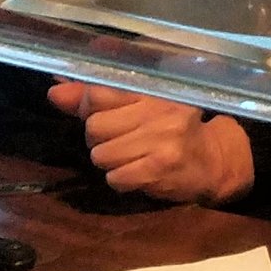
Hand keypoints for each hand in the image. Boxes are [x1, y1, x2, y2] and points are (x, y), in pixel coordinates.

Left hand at [45, 84, 255, 204]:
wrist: (216, 162)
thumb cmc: (175, 130)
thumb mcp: (143, 106)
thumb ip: (98, 98)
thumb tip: (54, 90)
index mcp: (155, 91)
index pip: (100, 93)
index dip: (88, 106)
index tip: (100, 112)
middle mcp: (159, 111)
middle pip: (94, 128)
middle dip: (101, 139)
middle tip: (124, 139)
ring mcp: (161, 140)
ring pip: (101, 155)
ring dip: (112, 162)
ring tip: (134, 157)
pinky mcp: (159, 169)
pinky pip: (115, 178)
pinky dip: (122, 179)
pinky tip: (141, 172)